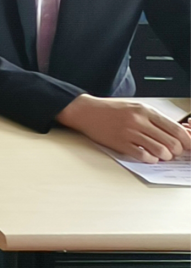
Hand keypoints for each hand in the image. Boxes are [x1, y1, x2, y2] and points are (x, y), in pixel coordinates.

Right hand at [57, 95, 191, 161]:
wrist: (86, 111)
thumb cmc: (111, 110)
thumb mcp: (135, 107)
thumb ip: (153, 118)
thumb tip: (174, 132)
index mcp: (145, 110)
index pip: (175, 128)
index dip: (186, 140)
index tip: (187, 146)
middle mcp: (139, 121)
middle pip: (171, 142)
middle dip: (177, 151)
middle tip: (174, 152)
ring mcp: (130, 133)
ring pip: (160, 151)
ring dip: (165, 156)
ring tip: (161, 155)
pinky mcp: (121, 144)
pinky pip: (144, 157)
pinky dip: (151, 160)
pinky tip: (149, 156)